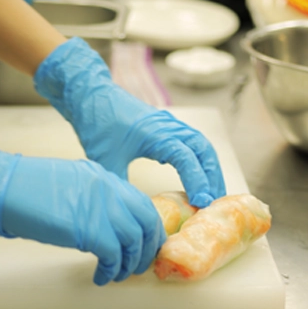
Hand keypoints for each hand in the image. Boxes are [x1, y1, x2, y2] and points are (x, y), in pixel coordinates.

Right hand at [0, 122, 163, 284]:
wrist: (4, 186)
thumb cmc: (27, 186)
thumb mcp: (71, 181)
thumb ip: (92, 196)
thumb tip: (101, 219)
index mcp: (106, 177)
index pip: (142, 203)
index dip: (146, 227)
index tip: (143, 243)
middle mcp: (111, 190)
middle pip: (147, 222)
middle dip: (147, 247)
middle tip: (138, 264)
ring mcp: (102, 209)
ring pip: (134, 242)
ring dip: (130, 263)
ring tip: (118, 274)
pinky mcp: (89, 230)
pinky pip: (114, 256)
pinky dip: (111, 270)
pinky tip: (102, 277)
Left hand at [34, 37, 225, 207]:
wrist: (92, 96)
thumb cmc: (98, 123)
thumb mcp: (105, 160)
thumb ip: (122, 186)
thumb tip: (133, 212)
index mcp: (158, 133)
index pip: (187, 158)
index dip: (197, 181)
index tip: (201, 202)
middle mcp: (171, 127)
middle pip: (204, 151)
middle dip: (213, 177)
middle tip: (216, 203)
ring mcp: (172, 125)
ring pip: (202, 147)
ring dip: (210, 169)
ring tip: (212, 193)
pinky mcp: (168, 127)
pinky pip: (193, 144)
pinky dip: (201, 161)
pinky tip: (198, 177)